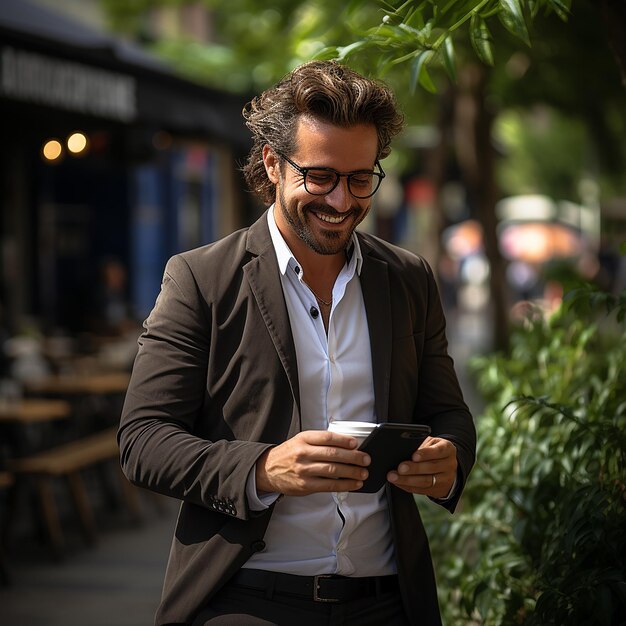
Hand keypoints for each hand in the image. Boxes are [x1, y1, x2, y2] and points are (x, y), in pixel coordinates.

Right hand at [256, 430, 370, 495]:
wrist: (268, 470)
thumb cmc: (288, 454)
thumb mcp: (300, 440)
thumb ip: (319, 441)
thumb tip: (346, 445)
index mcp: (303, 439)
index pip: (327, 437)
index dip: (344, 440)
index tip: (356, 443)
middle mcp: (303, 453)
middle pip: (333, 454)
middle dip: (353, 457)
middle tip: (366, 459)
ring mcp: (304, 470)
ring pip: (333, 470)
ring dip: (352, 472)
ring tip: (363, 473)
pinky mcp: (305, 485)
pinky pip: (329, 485)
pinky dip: (344, 485)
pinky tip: (353, 484)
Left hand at [387, 436, 456, 497]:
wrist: (447, 468)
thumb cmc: (434, 451)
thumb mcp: (432, 444)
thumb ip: (422, 445)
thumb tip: (405, 450)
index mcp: (448, 449)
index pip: (438, 451)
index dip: (426, 454)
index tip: (414, 456)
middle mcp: (449, 464)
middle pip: (431, 468)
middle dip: (414, 468)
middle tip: (400, 468)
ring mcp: (445, 479)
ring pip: (426, 481)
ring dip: (408, 480)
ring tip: (394, 476)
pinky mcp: (438, 490)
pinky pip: (421, 490)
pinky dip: (407, 486)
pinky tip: (398, 482)